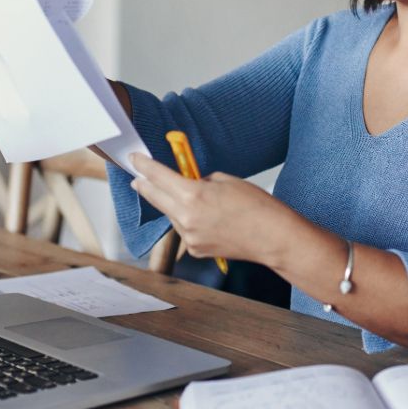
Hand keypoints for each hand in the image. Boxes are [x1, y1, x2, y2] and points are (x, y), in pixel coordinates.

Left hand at [130, 153, 289, 265]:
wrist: (273, 237)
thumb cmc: (256, 205)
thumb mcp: (226, 180)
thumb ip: (201, 180)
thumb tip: (189, 183)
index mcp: (192, 194)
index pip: (157, 176)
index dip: (143, 165)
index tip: (134, 159)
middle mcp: (185, 218)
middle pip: (154, 197)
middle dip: (144, 185)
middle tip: (137, 178)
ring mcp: (189, 237)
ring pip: (171, 215)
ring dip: (174, 205)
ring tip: (198, 201)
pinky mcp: (195, 250)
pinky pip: (185, 230)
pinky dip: (190, 222)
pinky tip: (210, 220)